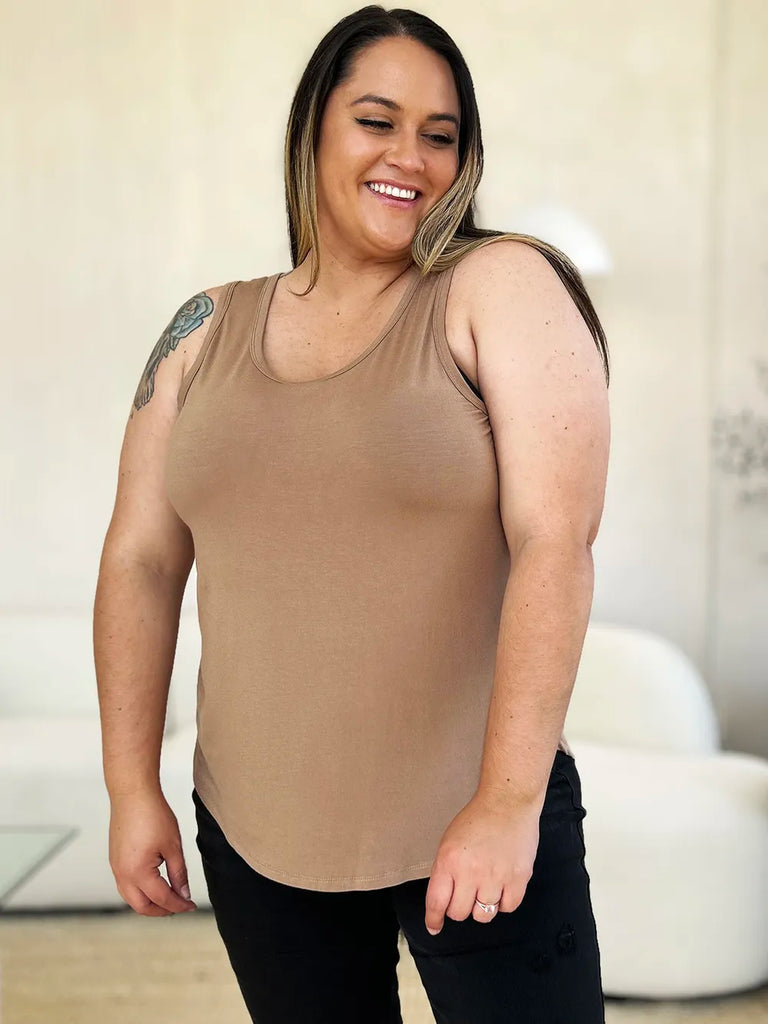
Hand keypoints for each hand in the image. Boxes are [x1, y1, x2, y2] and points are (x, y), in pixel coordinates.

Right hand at [109, 789, 197, 916]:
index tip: (191, 905)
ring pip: (131, 898)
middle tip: (180, 906)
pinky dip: (140, 892)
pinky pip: (125, 886)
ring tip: (169, 898)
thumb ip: (179, 873)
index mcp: (138, 872)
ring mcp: (115, 868)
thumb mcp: (173, 846)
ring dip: (149, 903)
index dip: (179, 905)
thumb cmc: (153, 815)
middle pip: (142, 906)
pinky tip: (154, 885)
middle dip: (162, 910)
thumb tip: (183, 894)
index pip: (161, 898)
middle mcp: (122, 874)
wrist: (132, 794)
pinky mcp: (114, 860)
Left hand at [424, 790, 541, 934]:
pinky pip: (507, 908)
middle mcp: (471, 871)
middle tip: (466, 894)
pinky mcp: (518, 878)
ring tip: (485, 887)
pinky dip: (503, 902)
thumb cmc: (477, 819)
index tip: (434, 927)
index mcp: (449, 860)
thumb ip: (445, 871)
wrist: (507, 802)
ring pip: (483, 916)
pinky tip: (501, 886)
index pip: (437, 902)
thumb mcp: (449, 841)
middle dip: (460, 908)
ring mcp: (496, 876)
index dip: (433, 919)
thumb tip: (442, 901)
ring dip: (482, 907)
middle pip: (459, 913)